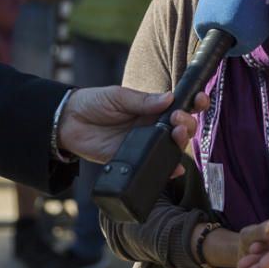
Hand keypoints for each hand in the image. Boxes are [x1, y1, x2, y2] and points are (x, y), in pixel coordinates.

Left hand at [57, 87, 208, 175]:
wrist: (68, 122)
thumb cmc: (94, 103)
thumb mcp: (119, 97)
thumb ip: (143, 101)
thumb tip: (170, 98)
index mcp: (151, 107)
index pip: (178, 106)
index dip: (193, 103)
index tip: (200, 99)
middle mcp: (151, 126)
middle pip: (180, 128)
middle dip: (188, 123)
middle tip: (180, 120)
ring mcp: (143, 144)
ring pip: (171, 147)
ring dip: (181, 143)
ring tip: (178, 135)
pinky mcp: (132, 160)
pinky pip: (154, 166)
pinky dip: (167, 170)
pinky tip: (175, 168)